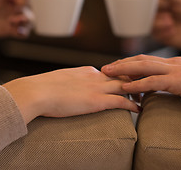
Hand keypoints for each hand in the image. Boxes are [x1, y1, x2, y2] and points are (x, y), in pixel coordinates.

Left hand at [0, 0, 31, 39]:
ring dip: (26, 22)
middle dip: (26, 11)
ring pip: (29, 22)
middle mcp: (14, 9)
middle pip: (30, 10)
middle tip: (14, 12)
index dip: (26, 0)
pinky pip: (24, 33)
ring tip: (14, 22)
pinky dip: (24, 32)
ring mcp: (13, 20)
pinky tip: (17, 31)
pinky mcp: (11, 31)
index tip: (17, 1)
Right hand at [3, 66, 138, 124]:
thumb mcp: (59, 80)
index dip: (120, 76)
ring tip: (145, 98)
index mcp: (85, 71)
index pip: (109, 72)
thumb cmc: (41, 88)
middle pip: (122, 75)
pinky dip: (132, 105)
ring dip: (137, 91)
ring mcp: (96, 88)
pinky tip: (139, 110)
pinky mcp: (96, 100)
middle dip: (134, 80)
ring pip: (125, 86)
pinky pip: (121, 101)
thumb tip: (67, 88)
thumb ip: (69, 82)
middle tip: (143, 87)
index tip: (127, 81)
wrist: (36, 92)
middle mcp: (94, 76)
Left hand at [102, 55, 180, 113]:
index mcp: (174, 63)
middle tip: (104, 68)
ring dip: (123, 70)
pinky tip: (125, 87)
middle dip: (121, 63)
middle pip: (141, 60)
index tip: (116, 67)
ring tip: (108, 73)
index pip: (147, 60)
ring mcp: (175, 70)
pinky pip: (153, 81)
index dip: (130, 63)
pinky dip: (137, 83)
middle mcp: (172, 63)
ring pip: (143, 67)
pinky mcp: (179, 81)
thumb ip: (174, 82)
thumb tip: (161, 88)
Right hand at [150, 0, 180, 49]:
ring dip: (158, 24)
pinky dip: (162, 33)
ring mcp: (161, 26)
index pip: (149, 0)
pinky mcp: (163, 37)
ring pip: (149, 25)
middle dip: (153, 14)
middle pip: (146, 13)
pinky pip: (155, 35)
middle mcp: (160, 13)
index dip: (148, 1)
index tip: (153, 2)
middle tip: (166, 15)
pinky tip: (173, 31)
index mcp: (163, 2)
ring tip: (171, 23)